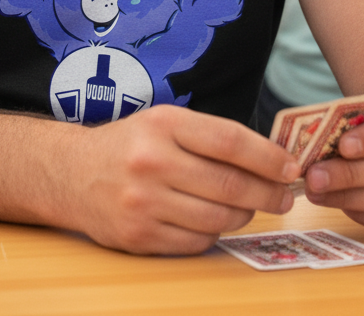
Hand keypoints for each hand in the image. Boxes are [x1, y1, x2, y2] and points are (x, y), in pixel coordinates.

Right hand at [66, 105, 300, 254]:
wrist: (72, 173)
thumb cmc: (130, 145)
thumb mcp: (165, 122)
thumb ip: (211, 137)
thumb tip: (270, 158)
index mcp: (163, 124)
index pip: (230, 141)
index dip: (268, 157)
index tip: (291, 167)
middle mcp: (152, 161)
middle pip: (229, 185)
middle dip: (268, 193)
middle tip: (285, 197)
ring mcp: (144, 202)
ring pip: (218, 219)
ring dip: (244, 216)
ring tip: (248, 208)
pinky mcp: (139, 236)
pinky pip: (196, 242)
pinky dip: (214, 234)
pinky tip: (212, 221)